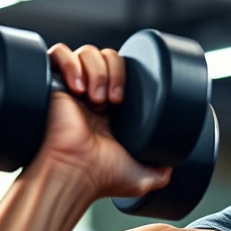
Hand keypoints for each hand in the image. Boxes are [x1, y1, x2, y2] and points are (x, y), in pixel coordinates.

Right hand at [32, 43, 170, 197]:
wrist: (76, 174)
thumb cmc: (102, 178)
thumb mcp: (144, 177)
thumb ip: (163, 169)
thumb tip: (179, 162)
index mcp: (111, 110)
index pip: (122, 72)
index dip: (127, 75)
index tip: (124, 100)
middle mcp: (90, 97)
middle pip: (107, 56)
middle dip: (115, 72)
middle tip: (114, 100)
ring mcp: (70, 88)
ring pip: (87, 51)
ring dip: (96, 70)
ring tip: (95, 99)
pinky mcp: (51, 83)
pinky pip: (57, 52)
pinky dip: (70, 63)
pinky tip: (76, 89)